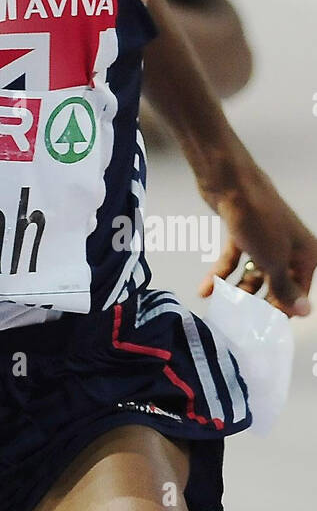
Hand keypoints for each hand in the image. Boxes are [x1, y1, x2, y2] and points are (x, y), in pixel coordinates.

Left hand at [197, 161, 315, 316]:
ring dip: (237, 291)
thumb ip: (286, 288)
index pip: (298, 292)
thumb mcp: (274, 261)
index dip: (282, 310)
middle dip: (258, 302)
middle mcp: (289, 247)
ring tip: (221, 309)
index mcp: (305, 254)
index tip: (263, 328)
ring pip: (253, 274)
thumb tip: (305, 312)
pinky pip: (234, 260)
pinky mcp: (242, 233)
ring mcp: (264, 239)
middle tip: (241, 323)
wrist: (230, 182)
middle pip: (275, 284)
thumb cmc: (259, 221)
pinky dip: (220, 274)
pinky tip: (204, 290)